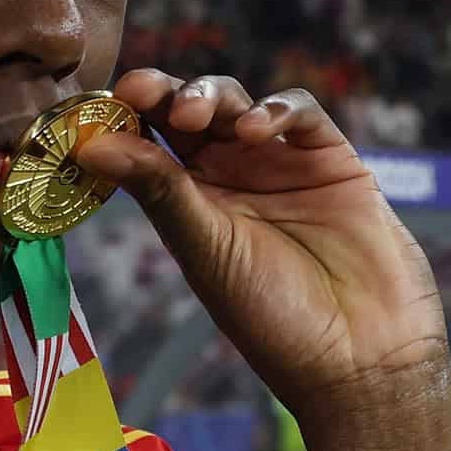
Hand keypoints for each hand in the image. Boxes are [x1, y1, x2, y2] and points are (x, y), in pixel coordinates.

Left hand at [73, 71, 450, 423]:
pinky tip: (258, 130)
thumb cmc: (272, 318)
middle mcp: (229, 178)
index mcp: (186, 201)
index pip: (147, 140)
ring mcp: (280, 165)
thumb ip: (158, 191)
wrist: (360, 358)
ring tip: (200, 115)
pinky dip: (276, 110)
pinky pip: (301, 115)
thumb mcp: (205, 250)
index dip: (126, 113)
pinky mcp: (331, 159)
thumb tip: (90, 147)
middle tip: (148, 94)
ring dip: (214, 96)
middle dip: (167, 93)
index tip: (108, 98)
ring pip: (238, 103)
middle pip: (189, 110)